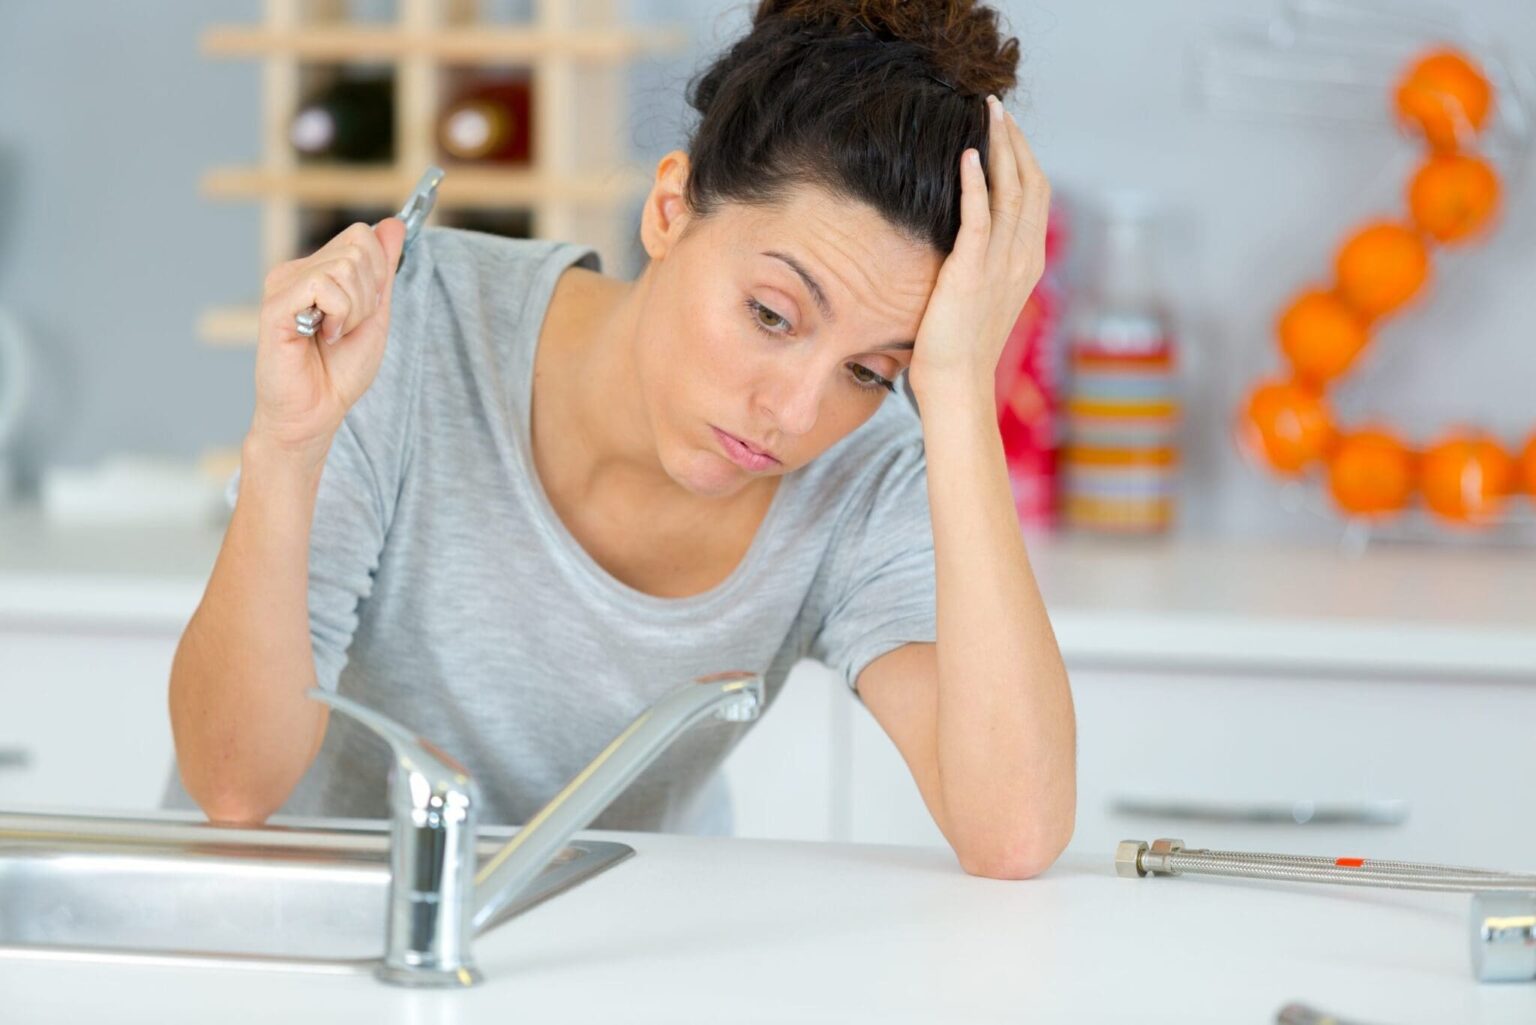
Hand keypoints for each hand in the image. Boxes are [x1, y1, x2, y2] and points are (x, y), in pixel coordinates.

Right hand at [249, 218, 406, 459]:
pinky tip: (322, 336)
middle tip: (346, 327)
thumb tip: (394, 225)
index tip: (365, 309)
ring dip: (354, 310)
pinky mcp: (275, 304)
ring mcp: (283, 284)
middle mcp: (296, 270)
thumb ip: (383, 270)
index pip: (363, 236)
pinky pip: (324, 286)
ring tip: (332, 334)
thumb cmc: (340, 371)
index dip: (379, 272)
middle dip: (369, 295)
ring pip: (345, 267)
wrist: (316, 411)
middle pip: (359, 248)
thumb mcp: (376, 314)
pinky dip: (338, 315)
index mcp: (318, 270)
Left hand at [908, 94, 1049, 398]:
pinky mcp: (971, 271)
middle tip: (997, 107)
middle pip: (1030, 183)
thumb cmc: (959, 350)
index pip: (1035, 196)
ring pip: (1010, 190)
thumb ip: (984, 264)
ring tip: (987, 114)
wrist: (958, 386)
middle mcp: (1023, 257)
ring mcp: (1000, 264)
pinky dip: (976, 182)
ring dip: (1000, 147)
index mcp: (1028, 262)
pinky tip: (968, 155)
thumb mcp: (982, 297)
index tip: (1007, 129)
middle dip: (1015, 140)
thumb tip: (969, 241)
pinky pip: (979, 216)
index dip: (1024, 157)